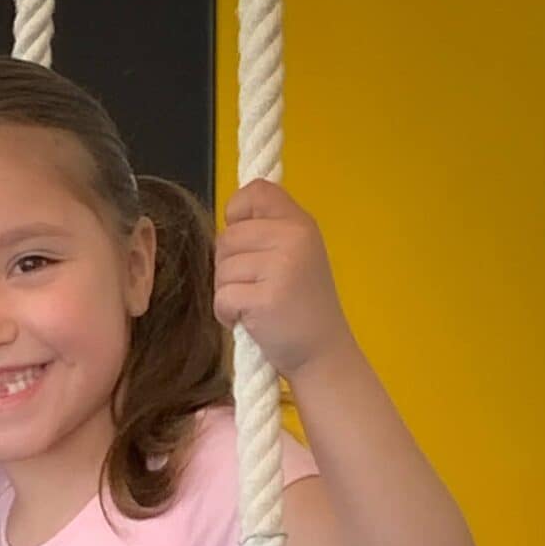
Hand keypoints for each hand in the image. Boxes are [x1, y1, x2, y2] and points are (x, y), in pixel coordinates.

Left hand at [214, 180, 353, 379]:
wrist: (323, 354)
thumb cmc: (301, 308)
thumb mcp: (296, 256)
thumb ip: (268, 233)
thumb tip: (229, 222)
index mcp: (300, 223)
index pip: (256, 190)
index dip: (237, 213)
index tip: (244, 242)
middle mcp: (293, 238)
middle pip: (228, 236)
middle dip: (228, 266)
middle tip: (252, 288)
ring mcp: (281, 268)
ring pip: (222, 268)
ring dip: (227, 292)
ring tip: (253, 306)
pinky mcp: (266, 299)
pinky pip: (222, 296)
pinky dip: (226, 314)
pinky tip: (247, 321)